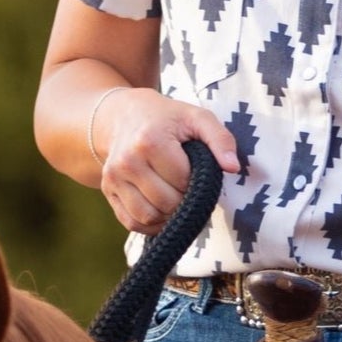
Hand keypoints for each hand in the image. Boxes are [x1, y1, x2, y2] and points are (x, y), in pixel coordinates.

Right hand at [93, 89, 239, 235]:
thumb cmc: (166, 118)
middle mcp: (127, 162)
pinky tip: (162, 210)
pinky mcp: (108, 191)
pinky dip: (151, 225)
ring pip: (148, 217)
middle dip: (185, 200)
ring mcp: (114, 178)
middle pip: (166, 203)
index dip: (196, 181)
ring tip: (177, 199)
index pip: (183, 181)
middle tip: (189, 187)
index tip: (196, 171)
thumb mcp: (197, 118)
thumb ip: (220, 139)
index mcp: (150, 142)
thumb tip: (233, 168)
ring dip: (169, 216)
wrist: (123, 116)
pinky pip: (133, 223)